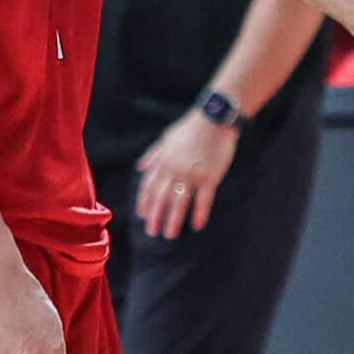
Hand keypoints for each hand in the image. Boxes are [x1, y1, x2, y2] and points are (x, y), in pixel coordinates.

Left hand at [136, 109, 238, 238]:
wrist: (214, 119)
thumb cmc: (190, 127)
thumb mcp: (166, 138)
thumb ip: (153, 155)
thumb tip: (140, 168)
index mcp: (163, 161)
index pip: (149, 186)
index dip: (145, 203)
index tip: (143, 216)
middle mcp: (174, 170)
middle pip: (161, 197)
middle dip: (155, 216)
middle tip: (153, 232)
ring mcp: (192, 174)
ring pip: (179, 201)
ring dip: (173, 220)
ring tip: (170, 234)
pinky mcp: (209, 177)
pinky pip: (203, 199)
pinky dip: (199, 213)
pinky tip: (196, 226)